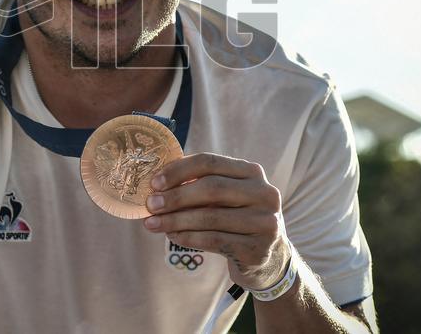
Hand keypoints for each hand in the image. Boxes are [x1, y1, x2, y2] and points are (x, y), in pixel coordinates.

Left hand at [143, 152, 290, 290]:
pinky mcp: (257, 249)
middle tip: (150, 205)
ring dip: (176, 220)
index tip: (154, 182)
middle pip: (211, 188)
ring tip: (153, 224)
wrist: (269, 258)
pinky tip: (172, 236)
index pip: (210, 162)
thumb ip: (200, 184)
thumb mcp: (227, 195)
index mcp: (252, 172)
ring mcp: (264, 222)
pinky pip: (214, 240)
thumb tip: (157, 183)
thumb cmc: (236, 218)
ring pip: (210, 217)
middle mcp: (264, 193)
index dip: (179, 170)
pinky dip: (188, 237)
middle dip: (175, 196)